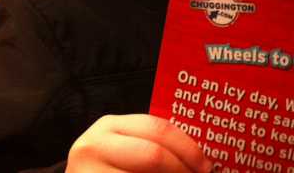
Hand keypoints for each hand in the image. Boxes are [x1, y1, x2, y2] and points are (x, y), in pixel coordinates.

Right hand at [66, 114, 212, 172]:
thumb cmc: (107, 167)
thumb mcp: (125, 148)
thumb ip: (152, 145)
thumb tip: (201, 161)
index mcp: (109, 125)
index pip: (157, 129)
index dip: (188, 148)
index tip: (206, 165)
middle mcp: (94, 145)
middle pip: (153, 155)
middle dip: (183, 169)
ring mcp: (88, 172)